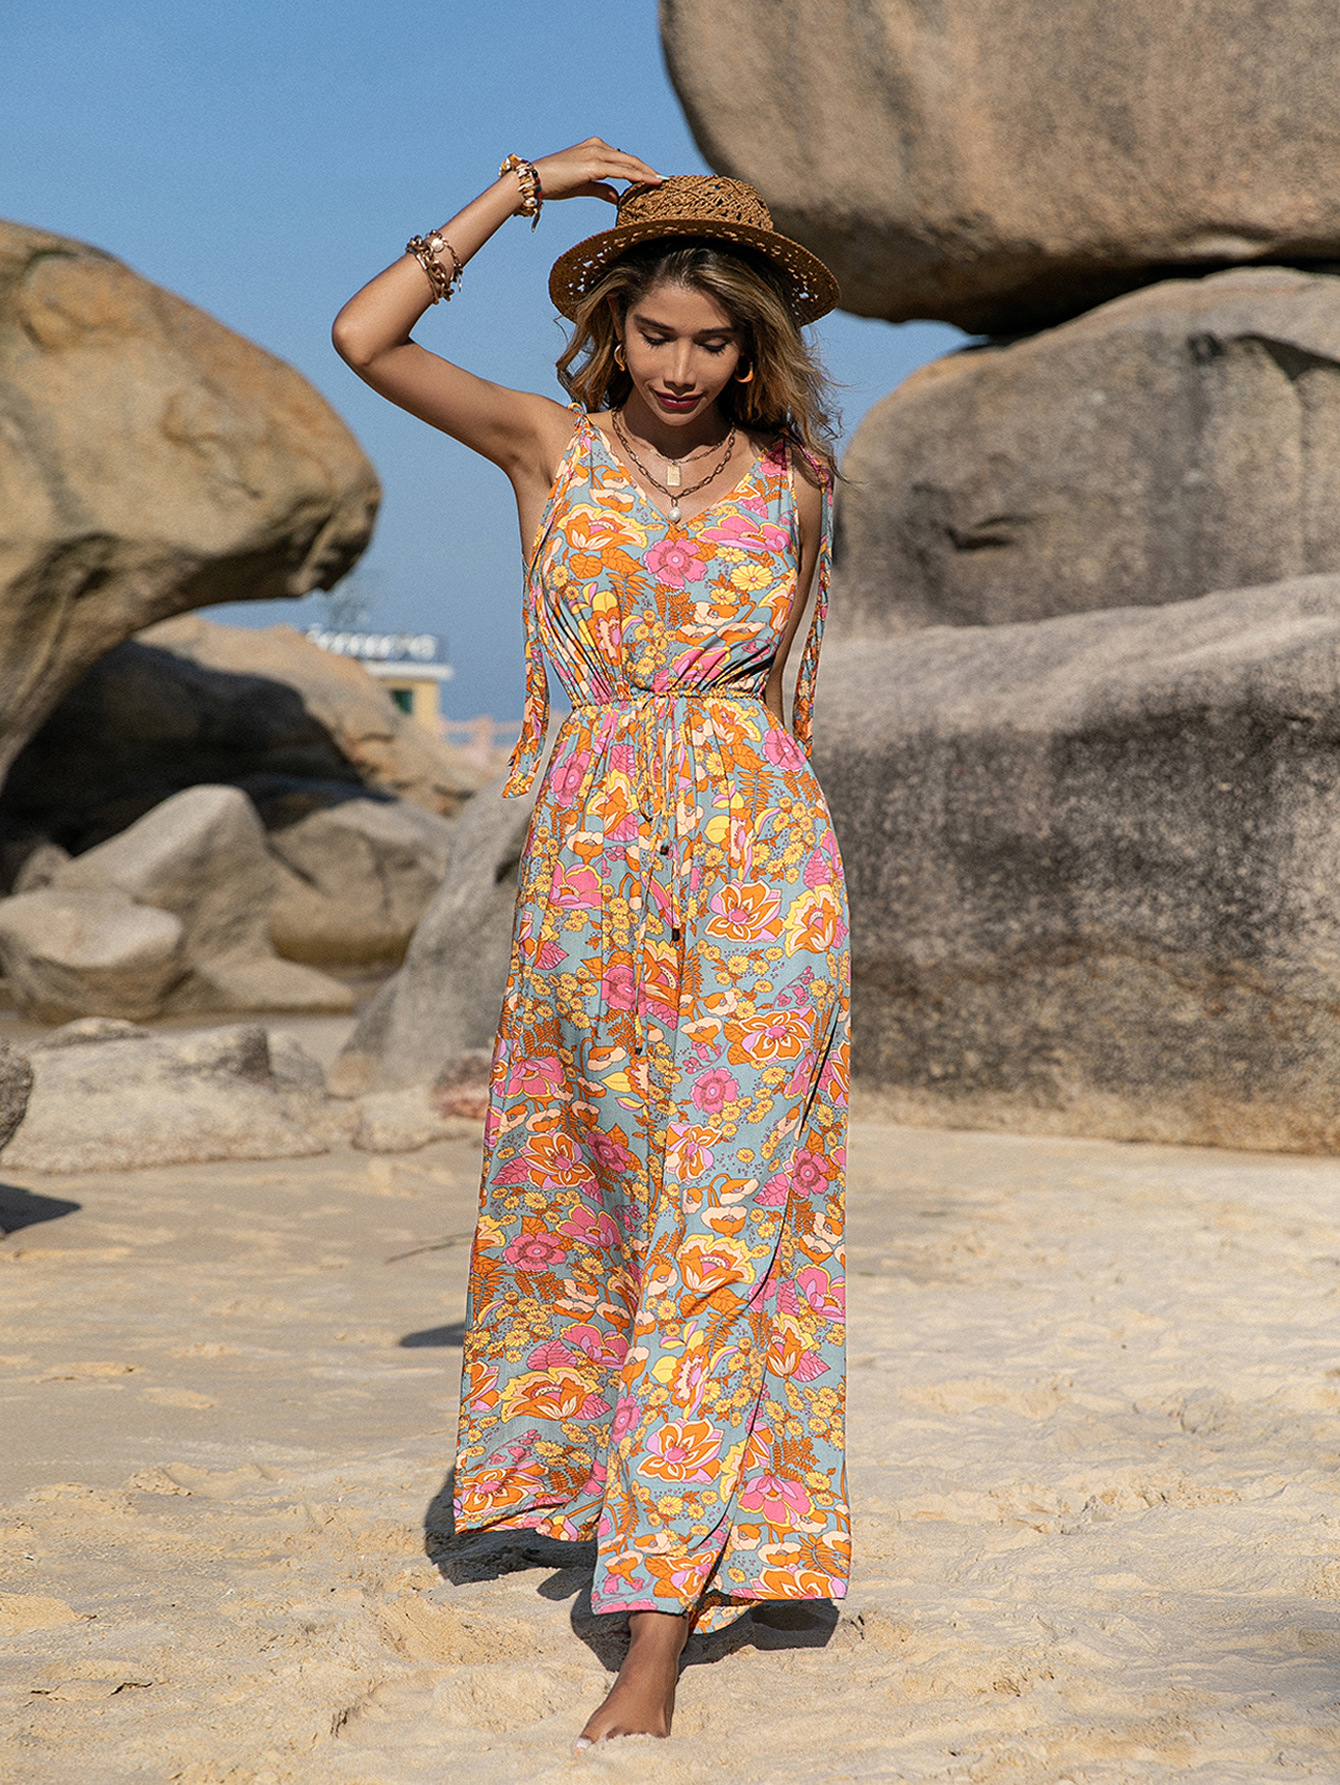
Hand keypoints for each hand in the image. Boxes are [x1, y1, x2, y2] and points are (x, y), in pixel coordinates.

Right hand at [530, 138, 661, 206]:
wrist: (536, 179)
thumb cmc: (556, 183)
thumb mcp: (584, 187)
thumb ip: (603, 190)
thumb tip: (619, 198)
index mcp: (595, 149)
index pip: (623, 159)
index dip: (639, 169)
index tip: (654, 179)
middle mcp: (597, 147)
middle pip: (630, 159)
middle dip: (648, 170)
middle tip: (664, 181)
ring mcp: (596, 154)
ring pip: (628, 164)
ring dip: (646, 174)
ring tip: (661, 183)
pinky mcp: (593, 165)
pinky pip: (621, 171)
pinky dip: (636, 177)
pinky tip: (648, 183)